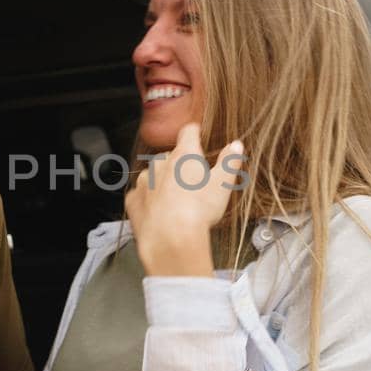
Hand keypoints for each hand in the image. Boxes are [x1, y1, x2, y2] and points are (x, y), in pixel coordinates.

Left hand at [125, 122, 245, 276]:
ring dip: (162, 181)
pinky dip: (148, 200)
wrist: (171, 238)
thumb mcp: (222, 185)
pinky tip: (159, 211)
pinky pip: (140, 195)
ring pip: (153, 175)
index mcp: (184, 156)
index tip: (197, 134)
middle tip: (193, 182)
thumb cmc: (199, 210)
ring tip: (176, 200)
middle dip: (180, 165)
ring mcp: (144, 182)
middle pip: (170, 156)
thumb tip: (236, 145)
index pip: (188, 132)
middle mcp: (160, 164)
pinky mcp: (133, 201)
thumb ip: (229, 162)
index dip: (194, 132)